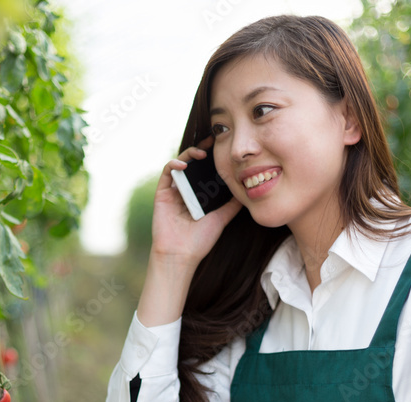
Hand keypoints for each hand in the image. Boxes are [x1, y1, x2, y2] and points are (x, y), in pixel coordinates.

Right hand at [151, 140, 241, 268]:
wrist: (182, 255)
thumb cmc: (200, 240)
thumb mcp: (222, 218)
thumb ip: (232, 204)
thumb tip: (248, 190)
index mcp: (199, 194)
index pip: (206, 170)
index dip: (213, 157)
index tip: (224, 146)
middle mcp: (187, 190)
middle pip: (194, 163)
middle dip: (203, 149)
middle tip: (214, 139)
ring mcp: (174, 190)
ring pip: (180, 163)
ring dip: (190, 153)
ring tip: (202, 151)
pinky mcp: (162, 192)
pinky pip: (167, 172)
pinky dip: (174, 164)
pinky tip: (184, 164)